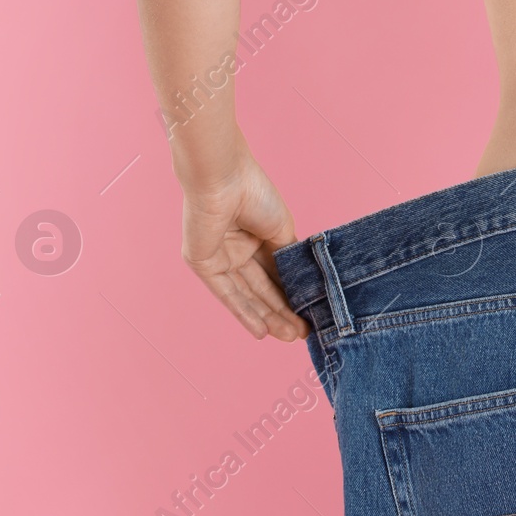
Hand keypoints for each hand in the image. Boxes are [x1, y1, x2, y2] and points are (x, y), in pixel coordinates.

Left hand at [180, 153, 309, 341]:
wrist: (224, 180)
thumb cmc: (256, 194)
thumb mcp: (282, 230)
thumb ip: (288, 258)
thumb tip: (301, 283)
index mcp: (258, 236)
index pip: (276, 273)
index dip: (293, 294)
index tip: (312, 314)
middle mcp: (238, 249)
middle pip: (263, 288)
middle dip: (283, 311)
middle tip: (303, 333)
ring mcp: (220, 258)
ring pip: (248, 295)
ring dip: (268, 316)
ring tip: (290, 335)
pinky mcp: (203, 265)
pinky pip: (226, 294)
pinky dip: (244, 313)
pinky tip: (262, 330)